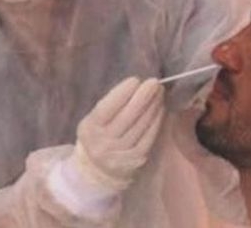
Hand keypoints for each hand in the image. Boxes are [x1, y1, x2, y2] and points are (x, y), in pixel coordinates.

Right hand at [70, 77, 165, 192]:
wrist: (97, 169)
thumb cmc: (98, 135)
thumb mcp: (93, 120)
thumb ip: (109, 105)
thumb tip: (135, 86)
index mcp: (90, 128)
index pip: (107, 108)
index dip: (121, 93)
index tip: (135, 80)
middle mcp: (104, 142)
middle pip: (127, 117)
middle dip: (142, 97)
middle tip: (154, 83)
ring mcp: (121, 153)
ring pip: (140, 126)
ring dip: (152, 107)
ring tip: (159, 93)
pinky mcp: (136, 159)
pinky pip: (148, 137)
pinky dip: (156, 121)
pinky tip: (160, 109)